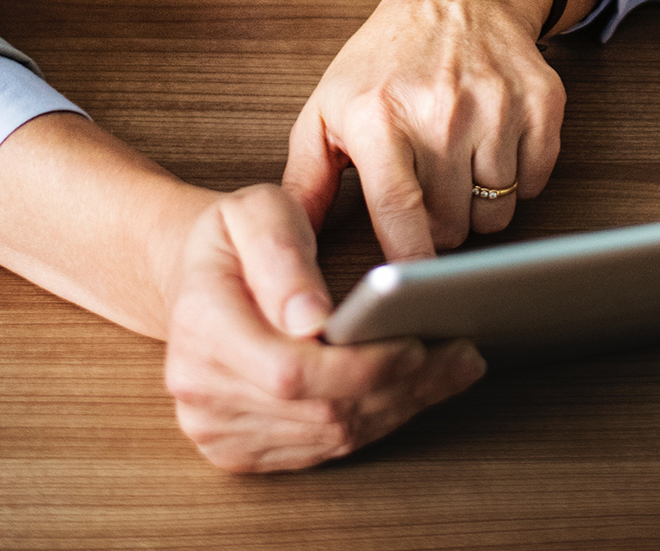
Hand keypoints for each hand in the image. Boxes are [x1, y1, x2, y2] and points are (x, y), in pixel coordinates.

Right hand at [163, 184, 485, 471]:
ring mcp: (215, 426)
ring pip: (329, 435)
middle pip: (320, 411)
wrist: (197, 277)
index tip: (417, 344)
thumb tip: (311, 318)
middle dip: (400, 385)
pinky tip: (415, 389)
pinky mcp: (237, 449)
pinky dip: (376, 420)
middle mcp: (198, 388)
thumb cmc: (234, 238)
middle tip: (462, 353)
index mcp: (201, 325)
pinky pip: (321, 448)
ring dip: (400, 406)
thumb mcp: (255, 212)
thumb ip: (282, 255)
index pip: (293, 371)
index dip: (362, 366)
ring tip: (453, 367)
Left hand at [283, 0, 604, 260]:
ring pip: (496, 211)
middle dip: (440, 226)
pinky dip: (516, 180)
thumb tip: (289, 243)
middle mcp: (441, 110)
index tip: (407, 287)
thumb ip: (306, 180)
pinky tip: (492, 148)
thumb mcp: (328, 109)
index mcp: (379, 115)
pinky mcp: (542, 104)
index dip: (407, 261)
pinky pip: (534, 183)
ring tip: (458, 165)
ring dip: (478, 205)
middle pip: (453, 225)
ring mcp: (497, 106)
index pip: (400, 212)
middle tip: (428, 191)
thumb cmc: (386, 59)